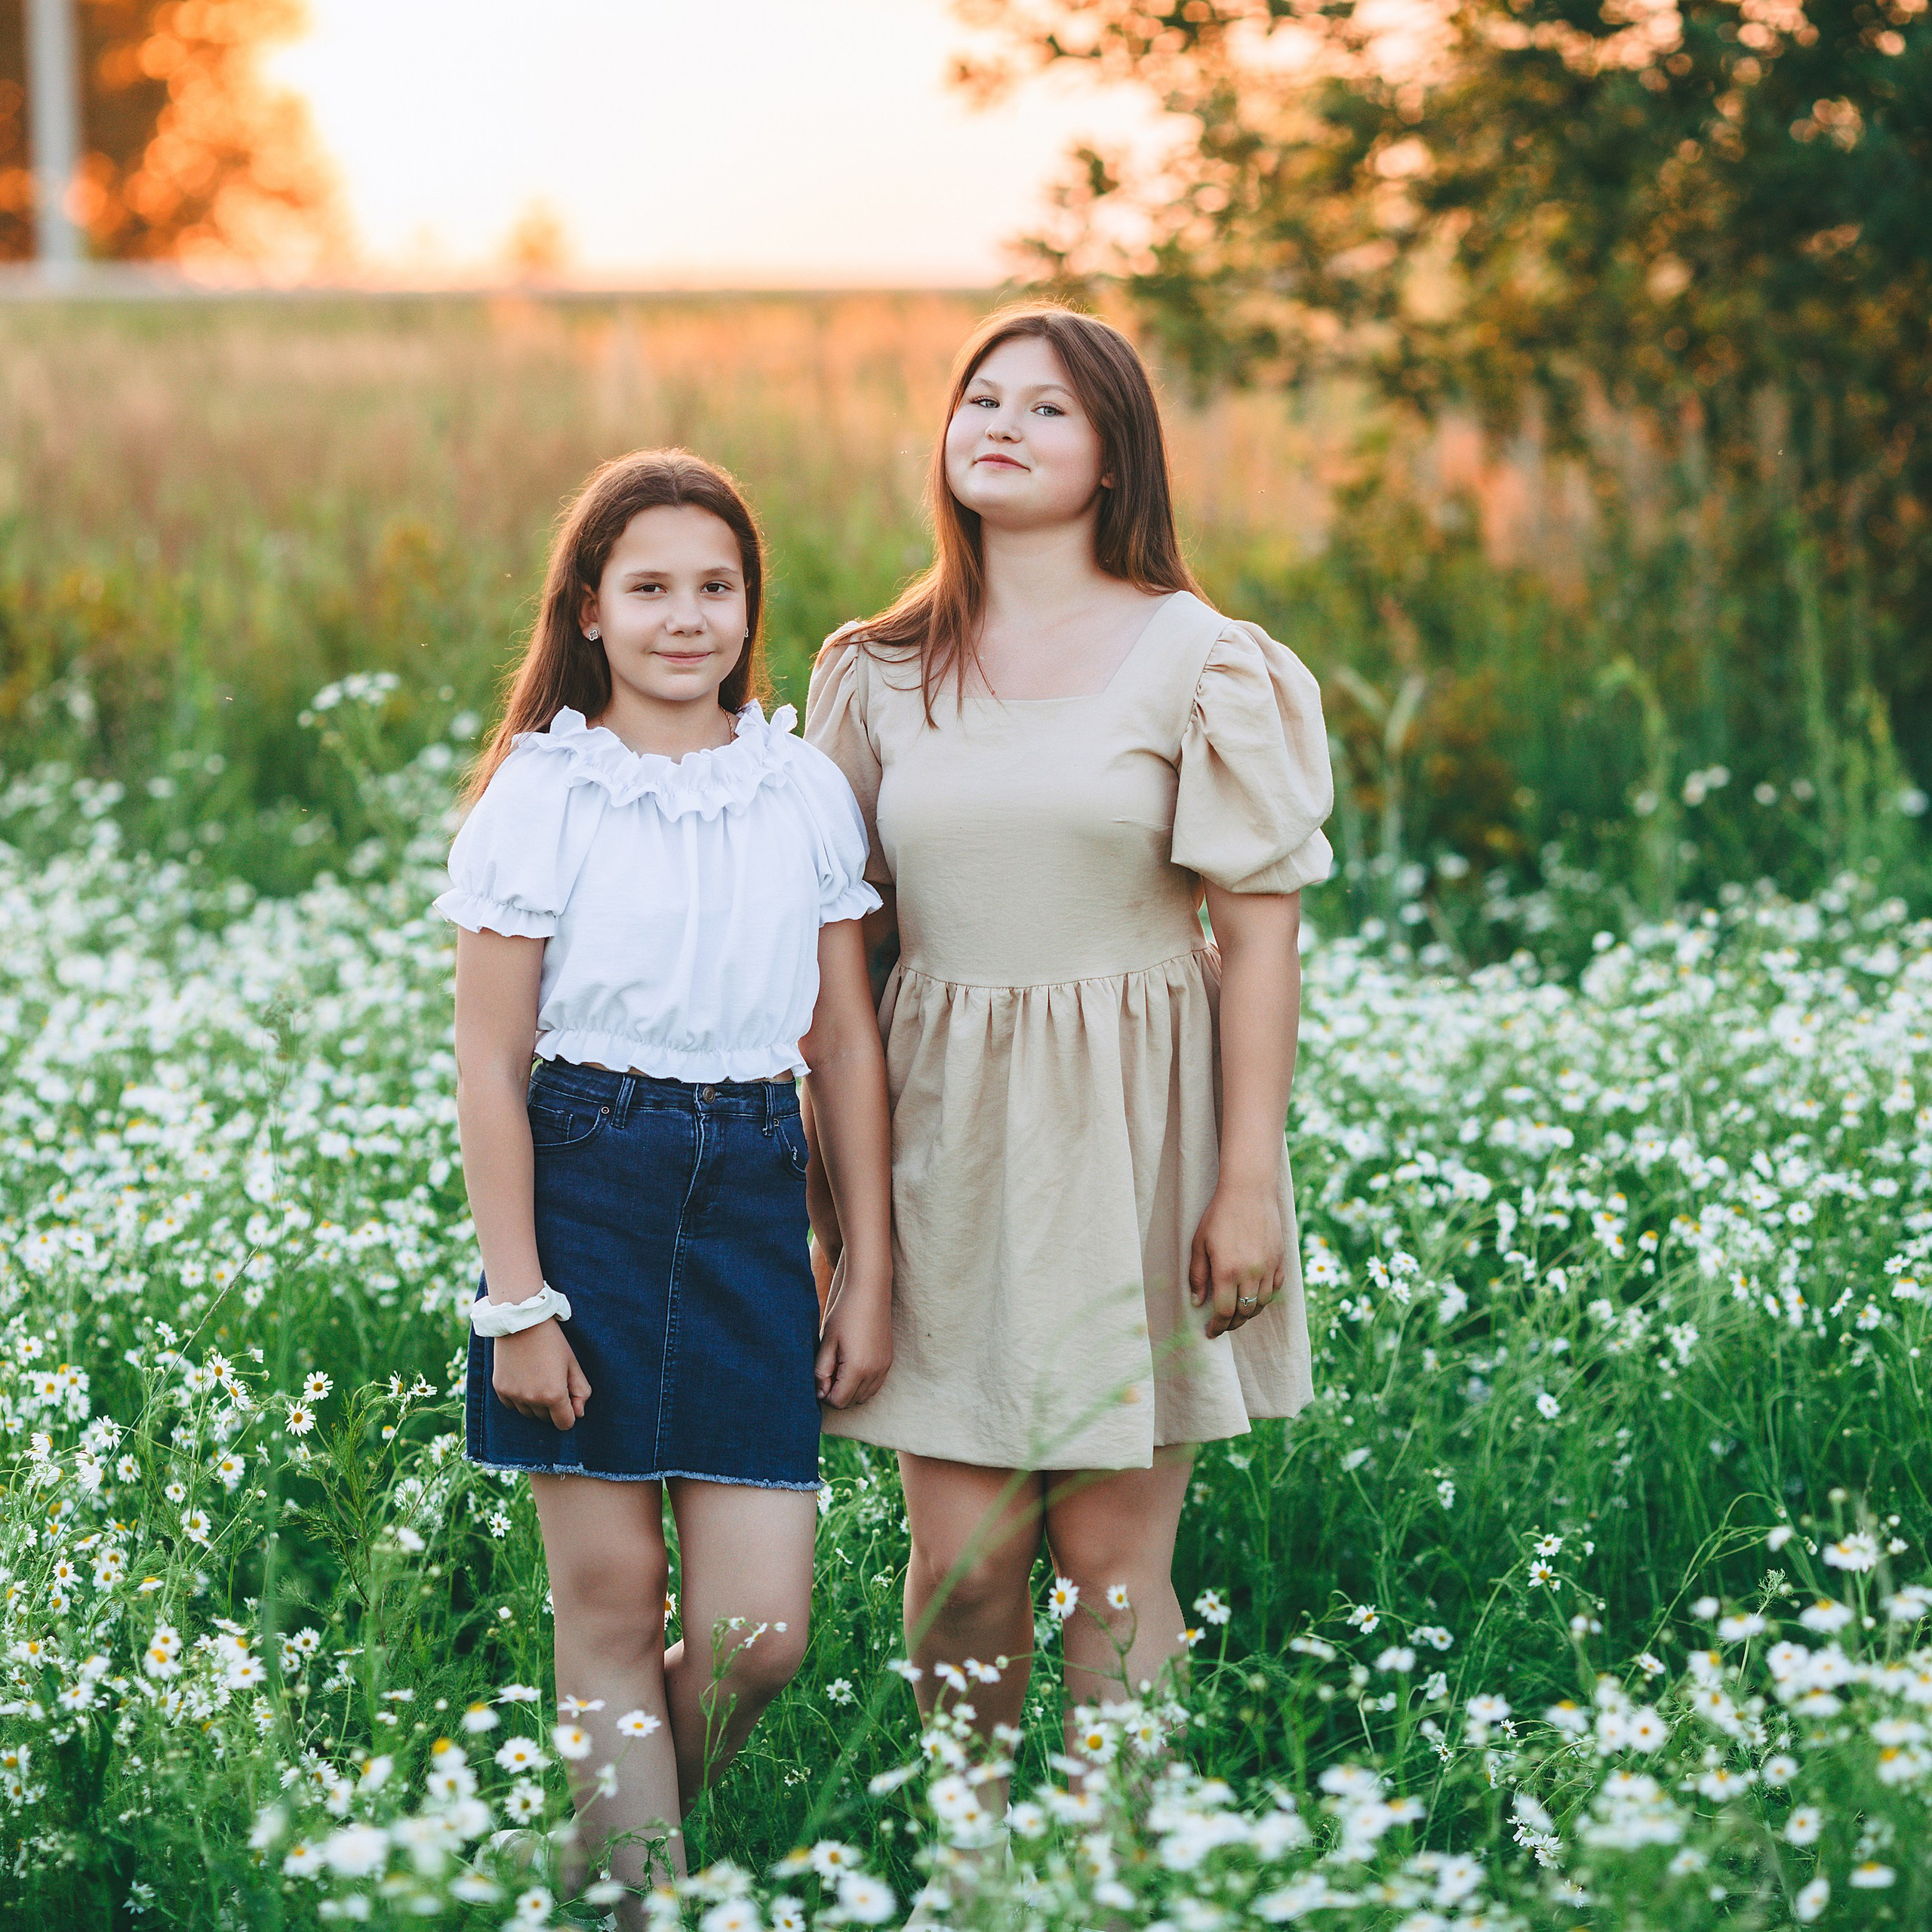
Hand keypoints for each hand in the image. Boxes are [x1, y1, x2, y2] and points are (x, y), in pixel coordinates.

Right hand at [491, 1320, 590, 1430]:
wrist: (521, 1321)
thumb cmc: (552, 1341)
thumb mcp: (572, 1363)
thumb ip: (581, 1391)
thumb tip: (579, 1414)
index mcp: (554, 1394)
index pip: (565, 1424)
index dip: (569, 1413)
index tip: (568, 1398)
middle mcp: (532, 1399)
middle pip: (546, 1419)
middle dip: (553, 1406)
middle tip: (552, 1380)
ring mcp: (514, 1395)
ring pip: (529, 1413)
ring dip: (535, 1403)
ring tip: (537, 1377)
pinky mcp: (500, 1389)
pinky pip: (512, 1405)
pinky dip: (519, 1397)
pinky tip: (523, 1377)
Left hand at [815, 1267, 892, 1408]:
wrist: (870, 1292)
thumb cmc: (844, 1314)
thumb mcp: (827, 1341)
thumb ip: (821, 1371)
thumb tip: (820, 1394)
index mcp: (858, 1369)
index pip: (839, 1401)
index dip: (825, 1393)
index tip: (821, 1374)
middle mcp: (875, 1372)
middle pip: (852, 1402)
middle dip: (837, 1392)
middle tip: (830, 1368)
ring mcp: (884, 1367)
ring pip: (865, 1396)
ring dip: (850, 1389)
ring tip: (841, 1365)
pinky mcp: (888, 1361)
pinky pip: (875, 1385)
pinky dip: (862, 1383)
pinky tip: (853, 1363)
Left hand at [1188, 1182, 1285, 1338]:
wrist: (1249, 1191)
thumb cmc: (1219, 1215)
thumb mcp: (1199, 1243)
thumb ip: (1198, 1275)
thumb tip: (1197, 1302)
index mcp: (1227, 1271)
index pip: (1224, 1312)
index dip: (1217, 1327)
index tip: (1211, 1333)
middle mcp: (1251, 1274)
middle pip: (1244, 1313)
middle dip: (1232, 1324)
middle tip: (1223, 1325)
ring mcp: (1269, 1268)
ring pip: (1262, 1304)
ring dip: (1249, 1313)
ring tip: (1237, 1313)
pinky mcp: (1281, 1260)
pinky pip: (1276, 1289)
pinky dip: (1265, 1298)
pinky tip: (1255, 1296)